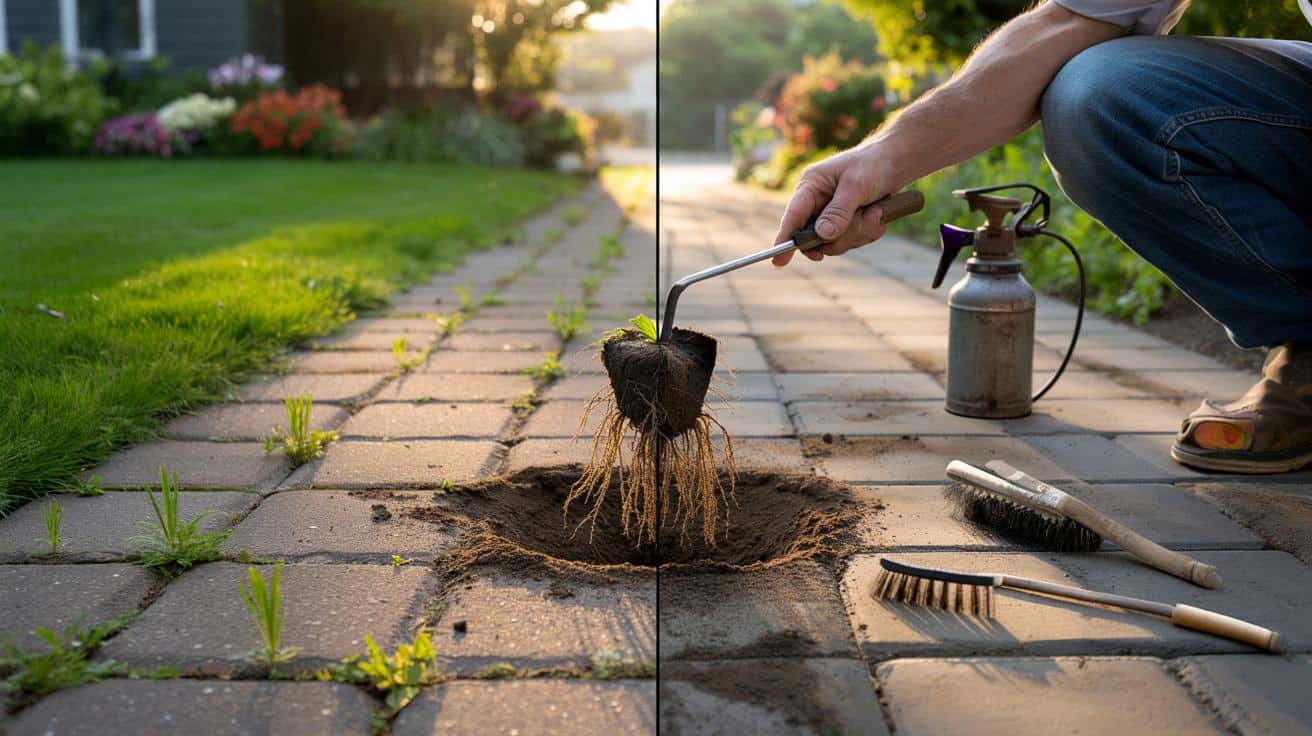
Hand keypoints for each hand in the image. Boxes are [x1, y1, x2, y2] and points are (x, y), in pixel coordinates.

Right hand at [772, 147, 890, 266]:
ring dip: (860, 232)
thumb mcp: (856, 186)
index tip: (779, 261)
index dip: (785, 239)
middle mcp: (815, 202)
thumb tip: (822, 236)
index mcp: (810, 186)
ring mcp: (829, 214)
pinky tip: (877, 215)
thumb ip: (839, 212)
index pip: (793, 216)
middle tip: (867, 219)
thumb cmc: (873, 165)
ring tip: (876, 212)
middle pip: (815, 237)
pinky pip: (850, 241)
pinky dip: (867, 232)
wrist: (896, 162)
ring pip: (835, 243)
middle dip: (844, 235)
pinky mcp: (843, 223)